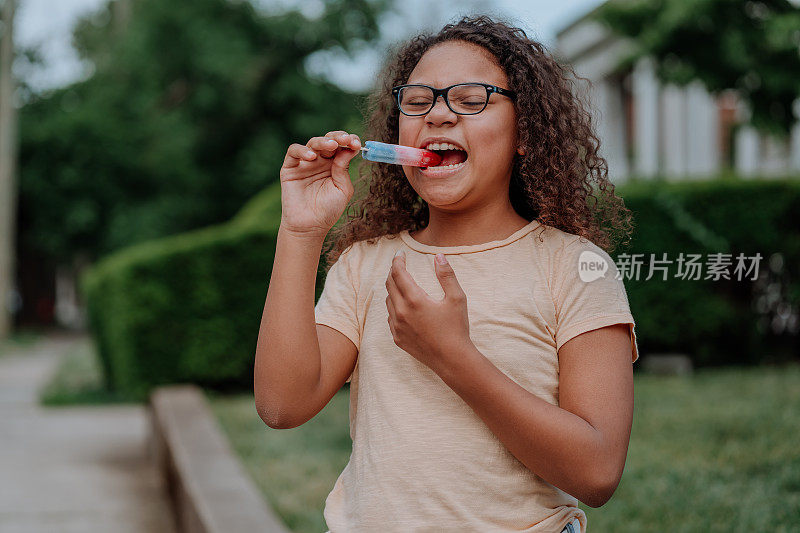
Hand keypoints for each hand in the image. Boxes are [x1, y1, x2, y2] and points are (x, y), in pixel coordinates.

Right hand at [279, 130, 360, 237]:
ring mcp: (305, 163)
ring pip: (313, 143)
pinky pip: (293, 152)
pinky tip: (312, 157)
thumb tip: (348, 149)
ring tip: (332, 146)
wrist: (310, 226)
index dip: (350, 142)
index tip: (357, 144)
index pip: (342, 147)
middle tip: (346, 140)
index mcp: (335, 165)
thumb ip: (344, 169)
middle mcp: (320, 161)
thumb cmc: (328, 210)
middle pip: (329, 141)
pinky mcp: (290, 167)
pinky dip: (302, 151)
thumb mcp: (343, 189)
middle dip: (339, 138)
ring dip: (323, 142)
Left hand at [385, 251, 472, 374]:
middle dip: (393, 272)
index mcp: (414, 300)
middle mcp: (401, 312)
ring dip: (393, 289)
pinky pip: (390, 317)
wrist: (452, 359)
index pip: (398, 273)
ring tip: (402, 284)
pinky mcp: (397, 338)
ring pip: (388, 301)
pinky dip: (394, 306)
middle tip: (400, 265)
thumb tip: (439, 256)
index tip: (400, 254)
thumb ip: (447, 275)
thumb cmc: (456, 328)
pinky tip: (403, 306)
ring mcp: (397, 326)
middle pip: (389, 284)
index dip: (397, 261)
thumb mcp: (457, 298)